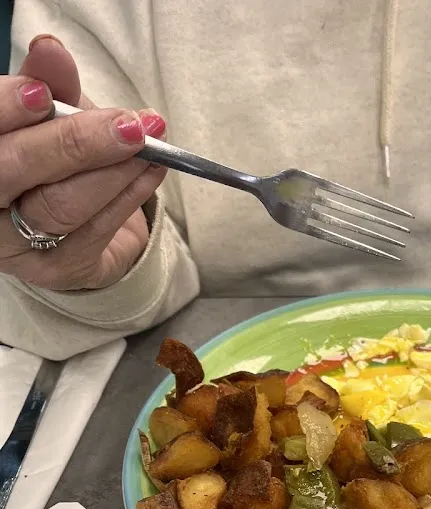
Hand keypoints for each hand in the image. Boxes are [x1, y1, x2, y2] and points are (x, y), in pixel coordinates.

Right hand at [0, 35, 167, 290]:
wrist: (77, 223)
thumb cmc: (52, 156)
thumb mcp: (48, 113)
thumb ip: (48, 83)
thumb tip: (51, 51)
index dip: (5, 109)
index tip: (44, 94)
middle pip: (14, 171)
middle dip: (72, 142)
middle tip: (126, 124)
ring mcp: (15, 245)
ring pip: (58, 206)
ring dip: (112, 170)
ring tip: (147, 141)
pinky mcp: (55, 268)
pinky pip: (94, 230)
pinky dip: (128, 195)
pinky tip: (150, 170)